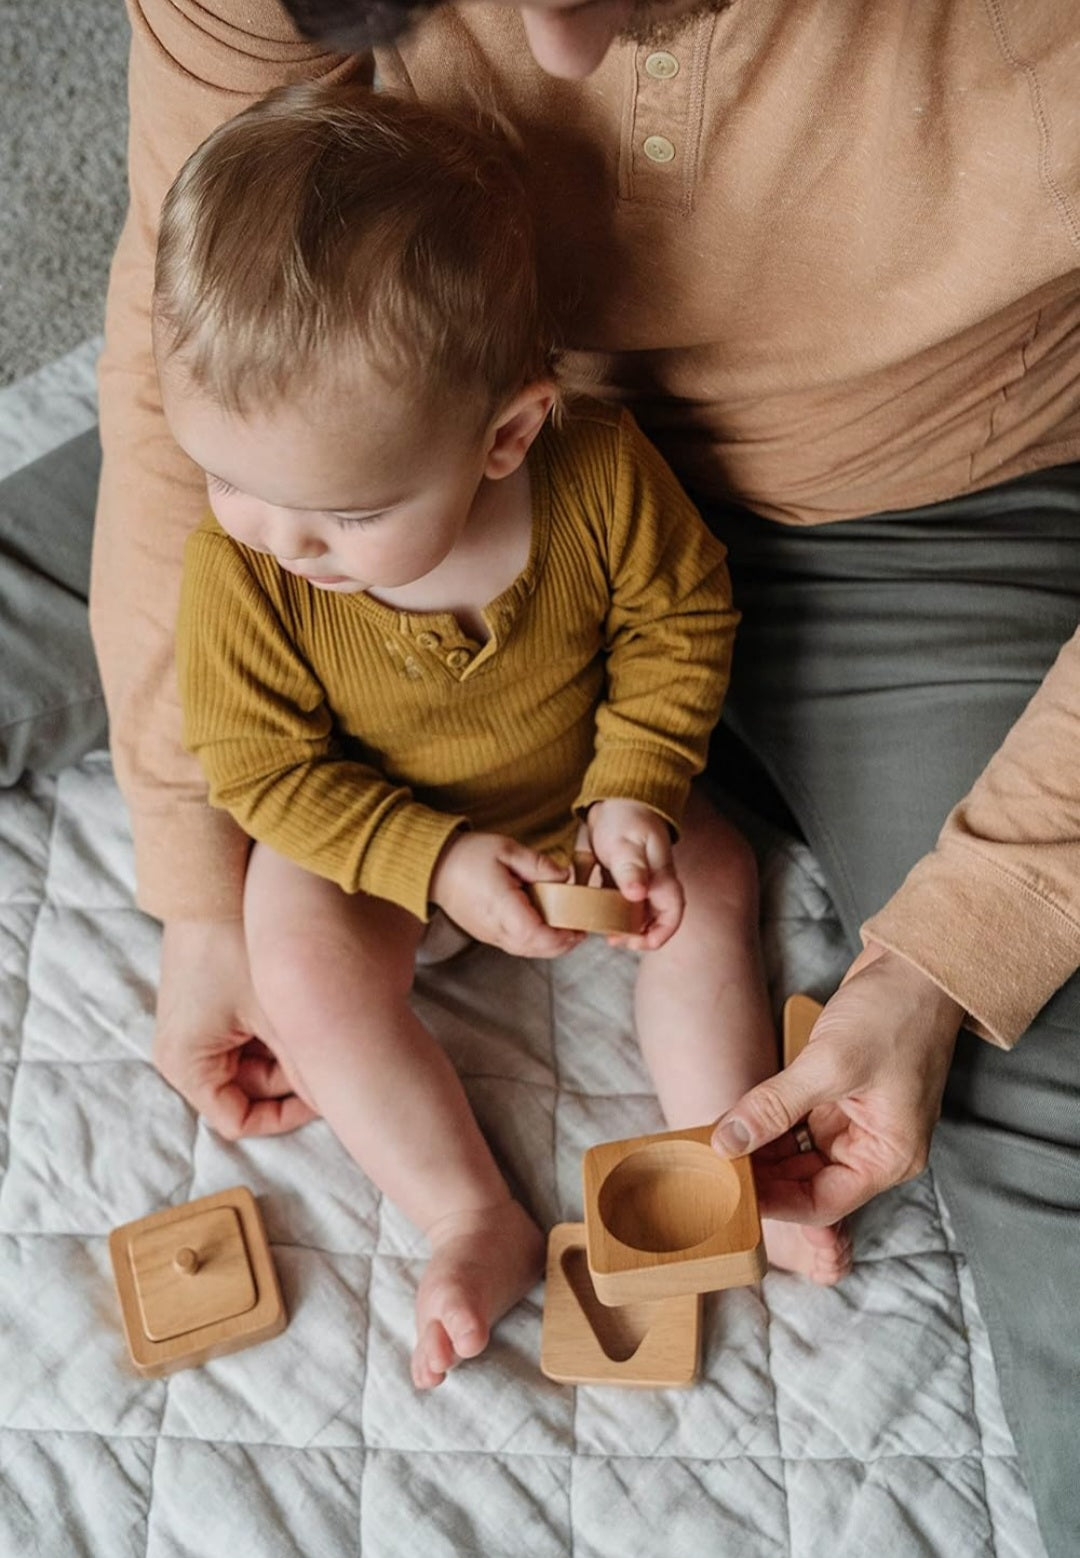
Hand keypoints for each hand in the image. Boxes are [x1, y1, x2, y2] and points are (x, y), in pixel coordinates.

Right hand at [154, 918, 317, 1139]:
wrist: (210, 881)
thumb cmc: (234, 943)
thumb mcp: (277, 1011)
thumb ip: (303, 1064)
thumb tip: (337, 1100)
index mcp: (186, 1066)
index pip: (238, 1120)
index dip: (284, 1116)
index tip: (323, 1094)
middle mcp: (182, 1054)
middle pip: (248, 1090)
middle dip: (291, 1075)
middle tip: (329, 1049)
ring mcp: (194, 1028)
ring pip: (253, 1061)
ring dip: (286, 1049)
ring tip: (317, 1020)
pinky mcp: (207, 1005)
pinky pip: (246, 1034)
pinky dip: (274, 1028)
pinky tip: (300, 1006)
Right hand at [429, 832, 584, 956]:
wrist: (433, 866)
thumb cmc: (468, 855)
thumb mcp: (507, 849)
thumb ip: (538, 864)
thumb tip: (564, 876)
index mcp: (502, 907)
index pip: (538, 935)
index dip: (562, 937)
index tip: (579, 927)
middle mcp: (495, 927)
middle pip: (535, 949)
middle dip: (562, 944)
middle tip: (580, 930)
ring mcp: (489, 934)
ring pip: (526, 951)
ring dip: (549, 946)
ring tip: (567, 929)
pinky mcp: (486, 934)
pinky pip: (515, 945)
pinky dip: (534, 942)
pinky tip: (544, 927)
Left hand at [585, 798, 683, 949]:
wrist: (617, 797)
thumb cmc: (627, 816)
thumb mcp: (626, 842)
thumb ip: (631, 869)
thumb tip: (637, 895)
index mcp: (660, 878)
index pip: (671, 916)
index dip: (659, 935)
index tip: (637, 943)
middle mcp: (651, 884)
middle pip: (652, 921)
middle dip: (635, 936)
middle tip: (612, 939)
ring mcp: (635, 882)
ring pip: (633, 914)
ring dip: (620, 926)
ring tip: (600, 930)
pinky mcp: (620, 878)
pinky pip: (616, 901)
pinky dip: (606, 910)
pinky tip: (590, 911)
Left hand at [711, 944, 964, 1222]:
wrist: (914, 964)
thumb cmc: (893, 1014)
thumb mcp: (830, 1063)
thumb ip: (775, 1107)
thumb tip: (726, 1143)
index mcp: (888, 1156)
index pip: (823, 1203)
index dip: (773, 1202)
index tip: (729, 1189)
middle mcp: (875, 1147)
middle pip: (808, 1182)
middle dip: (762, 1176)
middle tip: (711, 1167)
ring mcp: (857, 1121)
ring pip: (799, 1155)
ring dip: (761, 1150)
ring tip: (717, 1145)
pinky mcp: (841, 1096)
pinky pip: (799, 1125)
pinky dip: (770, 1124)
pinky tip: (736, 1120)